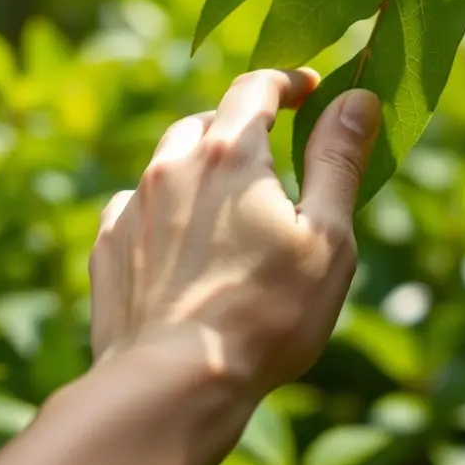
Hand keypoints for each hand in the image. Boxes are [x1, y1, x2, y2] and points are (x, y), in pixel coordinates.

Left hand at [89, 68, 381, 394]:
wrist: (173, 382)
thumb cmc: (266, 314)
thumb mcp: (326, 237)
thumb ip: (338, 162)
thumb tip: (357, 99)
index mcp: (231, 153)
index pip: (256, 88)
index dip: (286, 82)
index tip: (307, 91)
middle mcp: (173, 165)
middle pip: (208, 122)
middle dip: (240, 128)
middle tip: (269, 159)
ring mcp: (133, 205)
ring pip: (167, 163)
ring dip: (197, 169)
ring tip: (224, 207)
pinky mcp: (107, 246)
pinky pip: (135, 208)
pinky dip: (161, 212)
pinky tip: (178, 246)